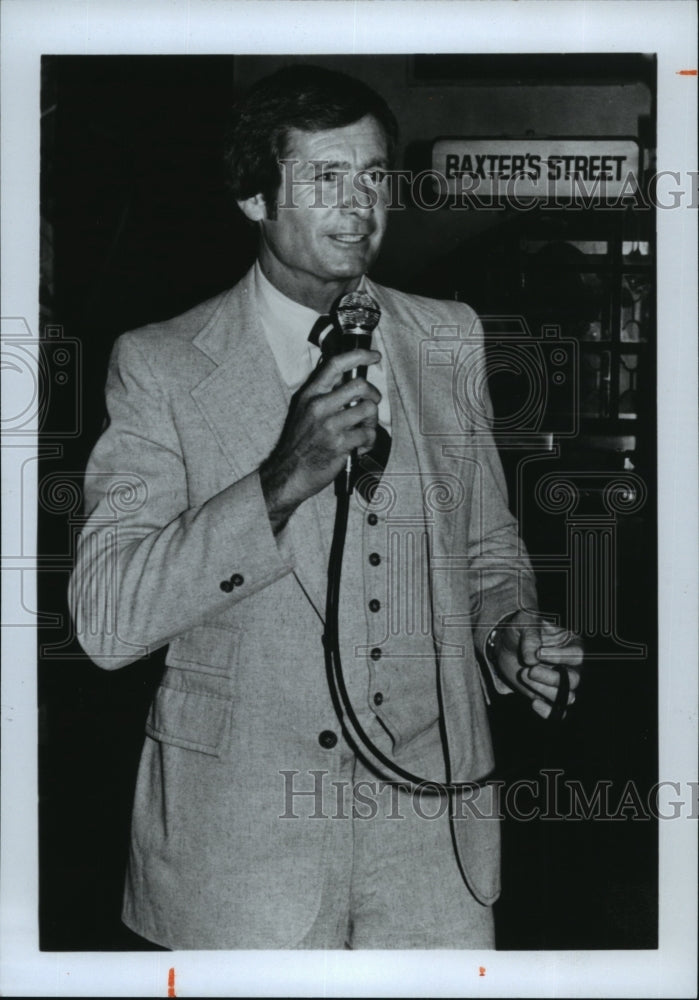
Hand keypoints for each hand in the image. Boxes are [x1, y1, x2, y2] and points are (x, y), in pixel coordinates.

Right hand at [260, 348, 380, 530]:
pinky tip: (359, 446)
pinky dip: (369, 441)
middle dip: (373, 394)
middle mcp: (319, 406)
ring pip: (368, 410)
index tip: (374, 356)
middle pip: (360, 386)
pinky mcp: (339, 444)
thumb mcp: (304, 410)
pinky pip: (368, 434)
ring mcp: (329, 426)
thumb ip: (323, 393)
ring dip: (372, 421)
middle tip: (371, 403)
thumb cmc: (300, 443)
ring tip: (363, 429)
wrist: (289, 473)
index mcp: (310, 394)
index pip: (336, 364)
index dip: (359, 355)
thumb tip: (347, 377)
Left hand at [491, 613, 583, 719]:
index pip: (577, 654)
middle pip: (574, 680)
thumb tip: (532, 659)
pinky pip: (558, 712)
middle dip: (550, 678)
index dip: (559, 657)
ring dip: (543, 690)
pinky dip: (548, 711)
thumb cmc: (520, 629)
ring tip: (523, 675)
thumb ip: (531, 636)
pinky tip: (534, 702)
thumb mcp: (524, 622)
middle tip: (528, 670)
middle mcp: (571, 665)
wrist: (505, 644)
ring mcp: (560, 682)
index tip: (538, 653)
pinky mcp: (547, 695)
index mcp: (571, 643)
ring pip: (567, 697)